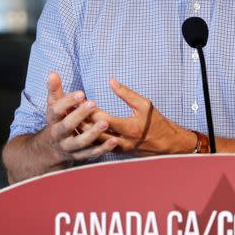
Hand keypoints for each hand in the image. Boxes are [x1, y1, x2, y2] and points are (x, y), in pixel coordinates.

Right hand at [43, 72, 117, 162]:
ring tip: (105, 123)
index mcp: (53, 120)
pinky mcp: (80, 156)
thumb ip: (55, 89)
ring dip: (93, 133)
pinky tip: (114, 141)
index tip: (81, 92)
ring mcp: (69, 147)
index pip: (57, 110)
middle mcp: (59, 134)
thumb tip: (53, 72)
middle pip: (68, 126)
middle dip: (80, 115)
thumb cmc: (59, 119)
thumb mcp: (54, 105)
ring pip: (80, 142)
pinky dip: (103, 149)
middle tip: (93, 103)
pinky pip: (92, 154)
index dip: (68, 101)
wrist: (54, 148)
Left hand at [79, 78, 194, 155]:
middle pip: (94, 132)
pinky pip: (99, 145)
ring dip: (82, 130)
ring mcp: (119, 149)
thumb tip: (111, 81)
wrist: (168, 145)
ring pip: (94, 141)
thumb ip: (127, 94)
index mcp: (130, 127)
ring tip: (70, 119)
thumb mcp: (145, 105)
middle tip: (67, 110)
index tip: (77, 99)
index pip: (103, 119)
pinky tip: (80, 129)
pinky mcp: (117, 153)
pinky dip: (89, 136)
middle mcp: (122, 141)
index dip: (89, 109)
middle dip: (80, 121)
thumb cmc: (157, 122)